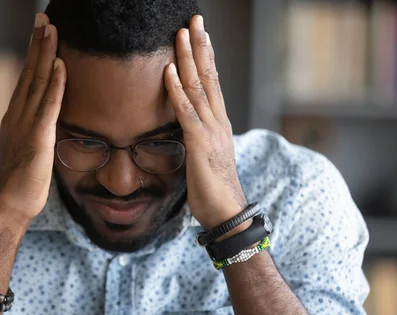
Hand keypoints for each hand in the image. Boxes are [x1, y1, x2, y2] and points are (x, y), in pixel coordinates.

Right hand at [0, 13, 65, 225]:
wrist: (8, 206)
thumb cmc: (20, 185)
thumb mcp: (27, 152)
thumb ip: (35, 135)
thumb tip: (45, 128)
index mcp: (15, 119)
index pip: (27, 81)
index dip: (34, 56)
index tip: (40, 34)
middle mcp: (17, 116)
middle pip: (29, 74)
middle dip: (37, 44)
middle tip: (43, 18)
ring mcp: (25, 125)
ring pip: (37, 83)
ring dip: (45, 54)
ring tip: (50, 29)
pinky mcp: (38, 138)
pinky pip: (48, 106)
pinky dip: (55, 84)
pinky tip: (60, 65)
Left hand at [164, 15, 247, 229]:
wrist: (227, 212)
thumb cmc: (214, 188)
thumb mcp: (205, 157)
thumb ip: (198, 138)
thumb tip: (187, 129)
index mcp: (219, 123)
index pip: (212, 83)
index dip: (206, 57)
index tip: (200, 35)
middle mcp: (218, 121)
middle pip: (208, 76)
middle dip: (200, 46)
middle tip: (194, 19)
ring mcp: (210, 130)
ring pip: (199, 86)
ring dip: (189, 58)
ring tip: (181, 33)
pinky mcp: (199, 143)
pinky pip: (186, 111)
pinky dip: (176, 89)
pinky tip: (169, 70)